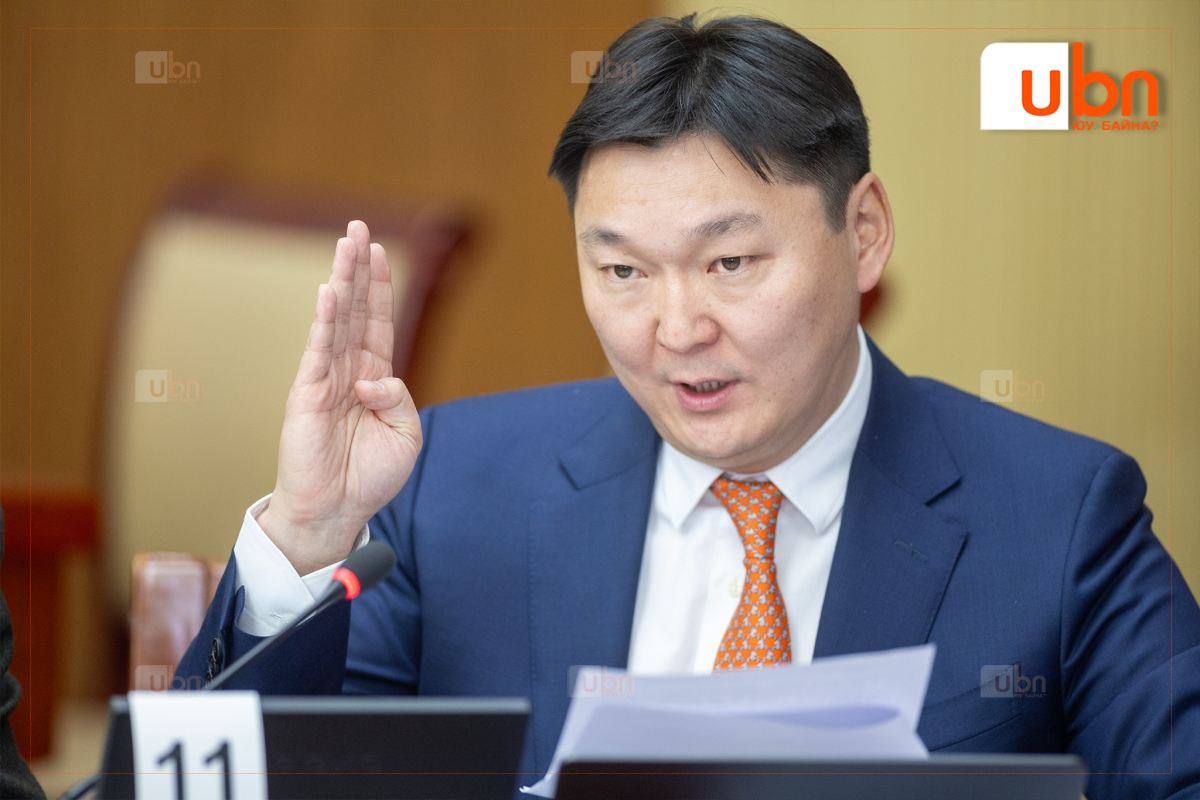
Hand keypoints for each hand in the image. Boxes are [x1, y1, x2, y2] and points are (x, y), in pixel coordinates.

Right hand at [257, 221, 421, 574]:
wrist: (338, 510)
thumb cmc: (370, 475)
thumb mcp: (406, 436)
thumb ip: (400, 399)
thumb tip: (375, 378)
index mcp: (374, 377)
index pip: (378, 321)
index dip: (381, 286)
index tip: (381, 250)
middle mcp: (349, 370)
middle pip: (356, 309)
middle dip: (358, 268)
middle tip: (356, 227)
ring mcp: (326, 379)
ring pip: (335, 321)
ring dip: (341, 281)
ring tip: (344, 244)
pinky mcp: (306, 395)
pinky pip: (316, 352)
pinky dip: (323, 321)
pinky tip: (328, 292)